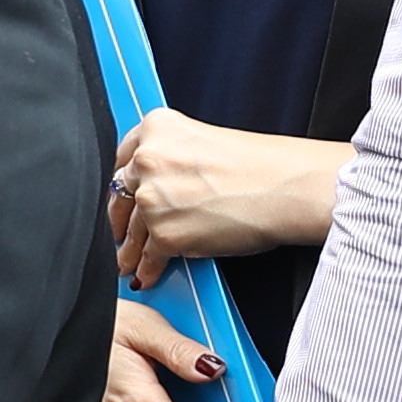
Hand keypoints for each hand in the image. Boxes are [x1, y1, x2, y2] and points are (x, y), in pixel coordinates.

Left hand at [111, 110, 346, 281]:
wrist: (285, 188)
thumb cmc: (260, 167)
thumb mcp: (204, 142)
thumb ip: (171, 158)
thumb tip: (155, 184)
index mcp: (157, 127)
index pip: (122, 157)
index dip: (122, 182)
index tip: (121, 196)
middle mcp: (148, 159)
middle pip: (120, 193)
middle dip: (118, 216)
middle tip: (116, 230)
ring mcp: (153, 199)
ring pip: (131, 229)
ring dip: (128, 249)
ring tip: (127, 261)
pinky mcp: (165, 234)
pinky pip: (148, 258)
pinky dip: (146, 269)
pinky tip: (146, 274)